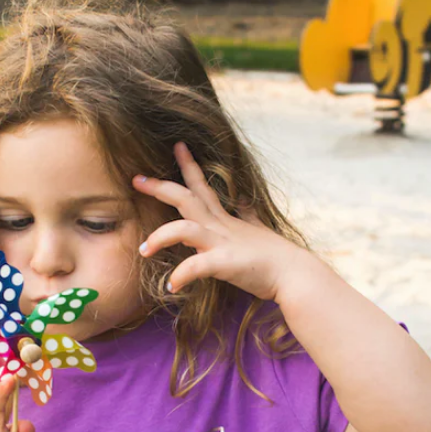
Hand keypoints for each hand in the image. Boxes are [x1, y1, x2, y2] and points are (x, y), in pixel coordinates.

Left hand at [133, 142, 305, 300]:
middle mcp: (220, 226)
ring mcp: (221, 243)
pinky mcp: (224, 264)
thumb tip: (242, 199)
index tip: (177, 146)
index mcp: (225, 219)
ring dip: (160, 236)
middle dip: (159, 187)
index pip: (202, 186)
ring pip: (183, 229)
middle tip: (136, 179)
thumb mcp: (258, 229)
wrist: (294, 274)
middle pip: (185, 199)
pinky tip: (171, 285)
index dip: (188, 165)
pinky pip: (196, 267)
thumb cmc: (276, 257)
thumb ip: (246, 214)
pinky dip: (181, 275)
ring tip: (143, 249)